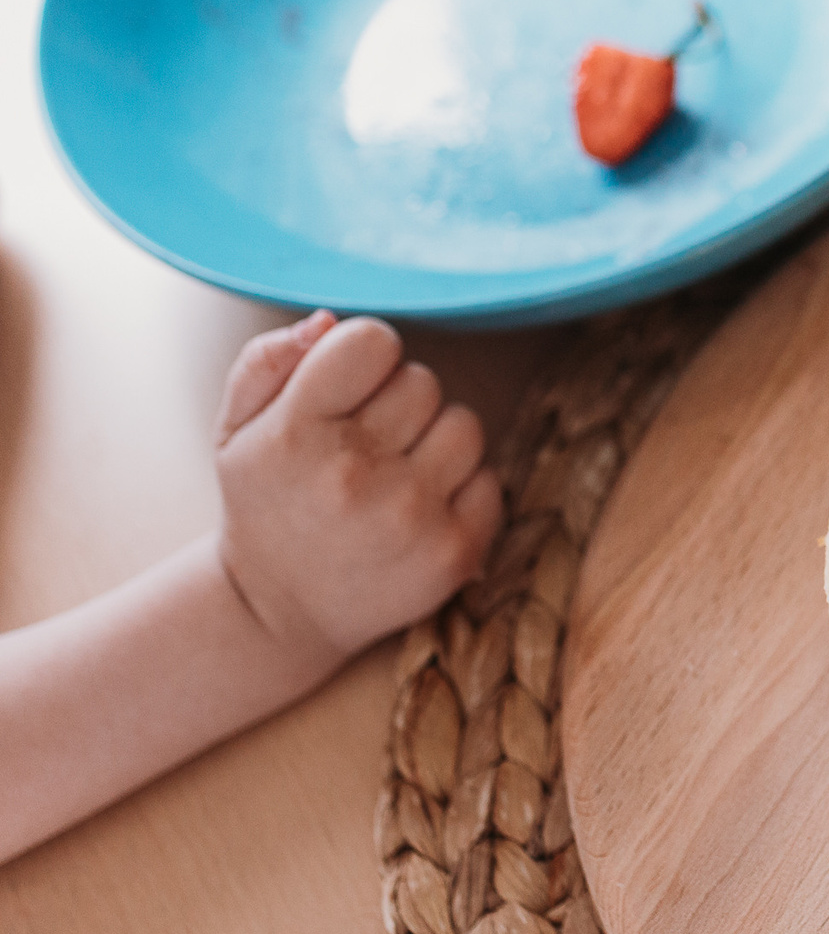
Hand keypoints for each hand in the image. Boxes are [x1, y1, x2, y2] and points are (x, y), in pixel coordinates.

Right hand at [213, 312, 501, 662]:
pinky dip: (463, 488)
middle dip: (399, 402)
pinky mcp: (455, 552)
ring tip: (395, 475)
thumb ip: (268, 361)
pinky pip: (490, 478)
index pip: (372, 341)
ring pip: (465, 424)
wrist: (278, 613)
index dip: (365, 356)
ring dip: (437, 441)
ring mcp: (411, 515)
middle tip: (366, 444)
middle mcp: (354, 474)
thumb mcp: (234, 431)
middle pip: (424, 381)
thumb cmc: (266, 505)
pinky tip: (420, 511)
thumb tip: (328, 321)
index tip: (350, 389)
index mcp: (296, 433)